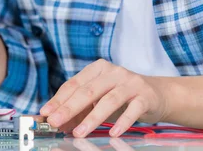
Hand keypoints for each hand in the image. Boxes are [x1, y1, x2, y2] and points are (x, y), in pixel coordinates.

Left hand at [39, 59, 168, 137]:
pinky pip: (132, 110)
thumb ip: (78, 109)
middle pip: (88, 91)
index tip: (45, 113)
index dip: (58, 99)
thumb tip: (57, 122)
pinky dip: (122, 122)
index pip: (73, 84)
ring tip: (79, 132)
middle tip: (55, 121)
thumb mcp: (98, 100)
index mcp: (97, 68)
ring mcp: (130, 82)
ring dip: (92, 118)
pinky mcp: (145, 96)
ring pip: (108, 100)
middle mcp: (113, 72)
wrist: (157, 95)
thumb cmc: (121, 96)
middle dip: (69, 108)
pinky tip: (113, 133)